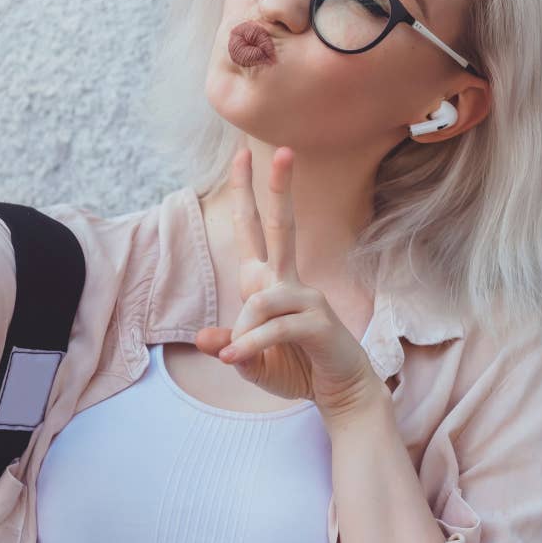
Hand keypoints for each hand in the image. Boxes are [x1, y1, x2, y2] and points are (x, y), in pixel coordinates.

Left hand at [194, 146, 387, 425]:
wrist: (338, 392)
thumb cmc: (295, 368)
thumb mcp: (249, 362)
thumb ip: (229, 348)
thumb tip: (204, 339)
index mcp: (267, 282)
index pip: (253, 229)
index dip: (247, 192)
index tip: (242, 154)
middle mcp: (287, 282)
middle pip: (280, 227)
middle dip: (278, 189)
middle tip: (282, 149)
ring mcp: (307, 299)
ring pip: (262, 298)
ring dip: (243, 331)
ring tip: (237, 358)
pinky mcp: (318, 323)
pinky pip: (274, 327)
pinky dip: (251, 345)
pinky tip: (238, 359)